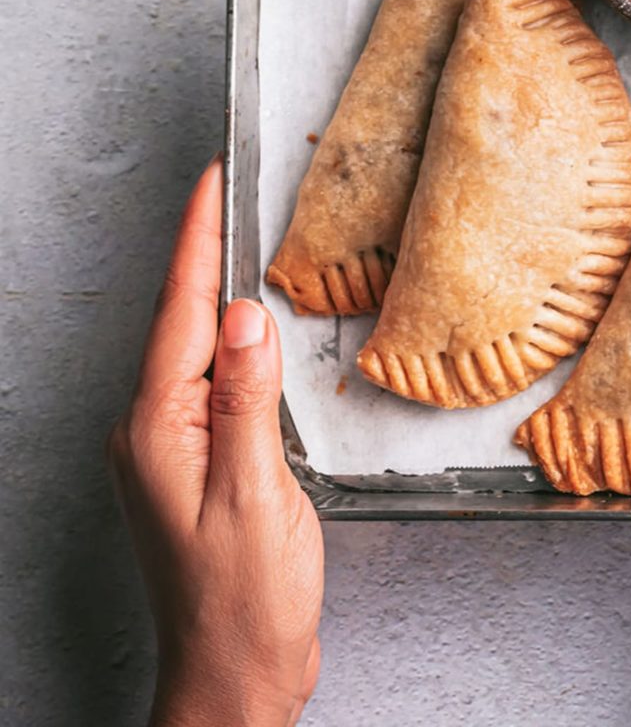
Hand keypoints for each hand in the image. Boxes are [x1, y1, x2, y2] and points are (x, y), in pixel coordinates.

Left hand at [107, 157, 323, 726]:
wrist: (235, 671)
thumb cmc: (243, 600)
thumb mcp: (254, 493)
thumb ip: (246, 399)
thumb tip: (241, 316)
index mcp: (160, 429)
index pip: (181, 313)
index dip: (199, 241)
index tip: (213, 183)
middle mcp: (154, 430)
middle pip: (179, 321)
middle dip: (205, 252)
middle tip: (233, 194)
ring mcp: (173, 447)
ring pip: (195, 350)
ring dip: (220, 296)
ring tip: (243, 244)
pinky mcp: (199, 462)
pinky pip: (213, 383)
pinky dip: (234, 346)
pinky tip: (254, 335)